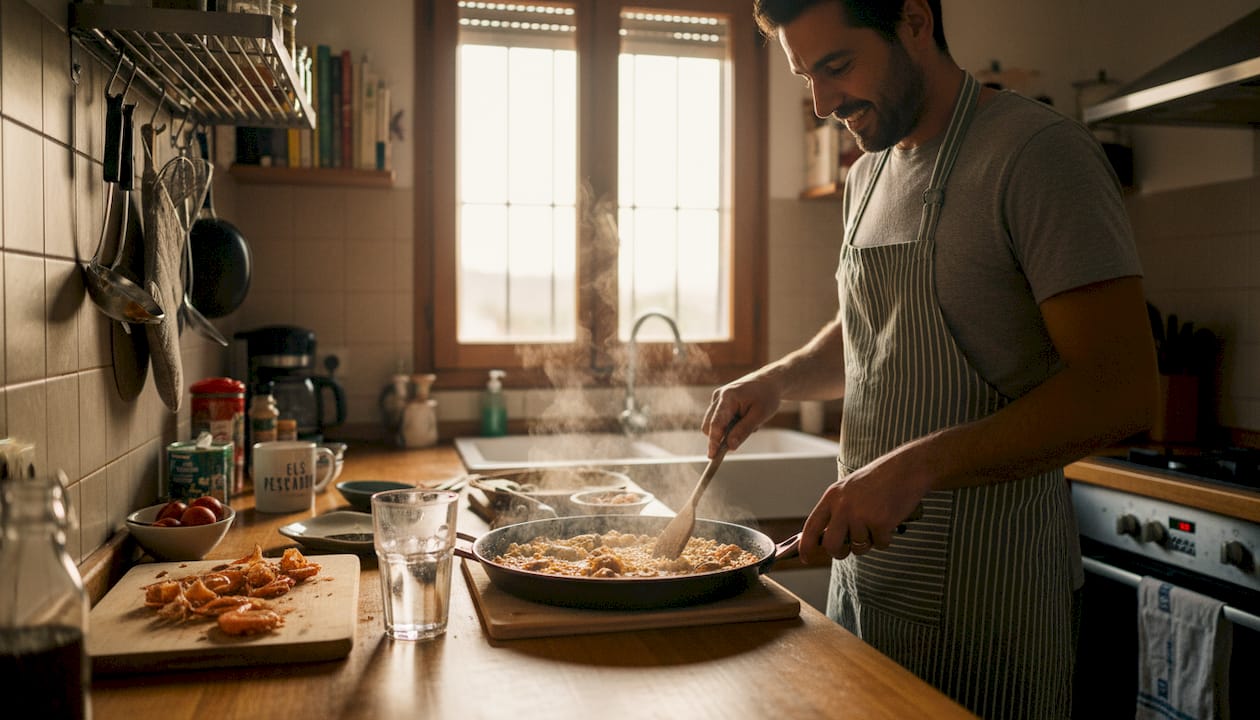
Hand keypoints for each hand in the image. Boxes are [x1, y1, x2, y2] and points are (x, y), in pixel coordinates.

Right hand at [701, 373, 782, 456]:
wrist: (769, 381)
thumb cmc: (766, 396)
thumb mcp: (760, 415)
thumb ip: (743, 430)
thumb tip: (730, 446)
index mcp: (728, 397)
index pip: (716, 423)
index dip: (713, 441)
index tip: (712, 456)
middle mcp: (718, 396)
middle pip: (709, 425)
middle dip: (722, 436)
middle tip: (743, 435)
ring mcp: (717, 398)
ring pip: (714, 423)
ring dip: (727, 430)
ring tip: (747, 422)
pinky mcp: (719, 401)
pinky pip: (719, 419)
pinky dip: (729, 424)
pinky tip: (744, 418)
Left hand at [798, 446, 932, 561]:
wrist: (906, 469)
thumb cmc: (880, 480)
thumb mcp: (849, 490)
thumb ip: (837, 511)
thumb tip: (826, 539)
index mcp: (832, 497)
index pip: (811, 526)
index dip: (805, 545)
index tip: (804, 558)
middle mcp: (843, 507)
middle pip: (831, 545)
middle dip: (839, 553)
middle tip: (848, 549)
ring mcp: (860, 515)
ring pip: (859, 547)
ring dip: (869, 541)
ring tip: (878, 521)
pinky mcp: (880, 523)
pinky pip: (880, 545)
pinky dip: (886, 539)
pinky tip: (890, 521)